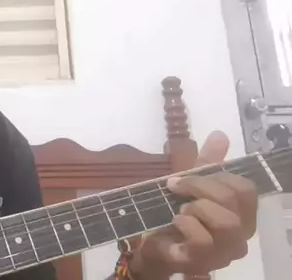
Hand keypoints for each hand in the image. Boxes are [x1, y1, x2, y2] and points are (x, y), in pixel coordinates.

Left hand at [129, 131, 257, 278]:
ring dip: (197, 206)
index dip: (217, 176)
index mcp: (240, 215)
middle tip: (175, 186)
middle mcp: (239, 236)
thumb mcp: (190, 186)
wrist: (150, 244)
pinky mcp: (201, 262)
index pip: (245, 188)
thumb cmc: (174, 215)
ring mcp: (222, 252)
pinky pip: (203, 240)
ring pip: (225, 223)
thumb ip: (207, 164)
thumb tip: (220, 135)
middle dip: (200, 186)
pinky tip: (175, 220)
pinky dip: (186, 224)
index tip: (187, 176)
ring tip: (180, 208)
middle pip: (233, 200)